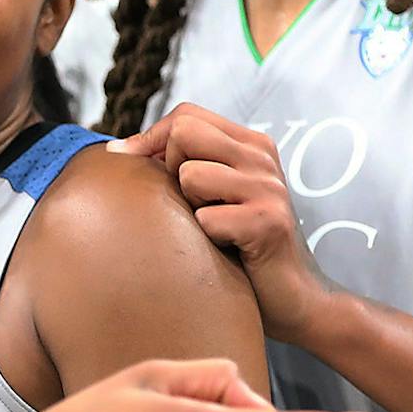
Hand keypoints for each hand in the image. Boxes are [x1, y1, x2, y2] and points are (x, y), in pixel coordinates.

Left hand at [111, 103, 337, 343]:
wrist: (294, 296)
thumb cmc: (240, 245)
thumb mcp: (216, 194)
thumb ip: (185, 164)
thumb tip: (118, 149)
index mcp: (251, 144)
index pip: (186, 115)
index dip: (150, 137)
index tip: (125, 160)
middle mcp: (262, 158)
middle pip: (184, 133)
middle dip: (170, 167)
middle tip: (190, 203)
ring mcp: (267, 188)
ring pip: (190, 176)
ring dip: (190, 209)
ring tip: (214, 228)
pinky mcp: (266, 222)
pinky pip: (205, 219)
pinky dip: (206, 239)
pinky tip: (228, 250)